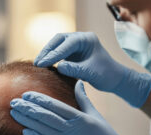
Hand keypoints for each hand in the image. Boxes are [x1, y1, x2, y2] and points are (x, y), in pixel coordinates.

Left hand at [10, 80, 150, 134]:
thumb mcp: (96, 115)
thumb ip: (84, 99)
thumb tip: (78, 83)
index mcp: (80, 118)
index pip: (55, 106)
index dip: (39, 99)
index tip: (26, 94)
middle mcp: (72, 130)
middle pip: (46, 117)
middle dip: (28, 109)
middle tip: (13, 102)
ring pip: (44, 130)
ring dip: (28, 121)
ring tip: (14, 113)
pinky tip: (25, 132)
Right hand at [34, 32, 150, 106]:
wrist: (113, 79)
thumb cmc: (106, 74)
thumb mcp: (91, 72)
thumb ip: (75, 69)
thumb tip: (59, 67)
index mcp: (87, 39)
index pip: (66, 44)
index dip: (53, 54)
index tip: (42, 63)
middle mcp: (80, 39)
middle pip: (58, 40)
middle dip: (47, 51)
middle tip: (37, 63)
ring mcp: (75, 46)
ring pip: (57, 46)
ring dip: (47, 55)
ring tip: (37, 65)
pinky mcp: (72, 54)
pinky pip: (59, 54)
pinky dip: (51, 59)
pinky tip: (45, 66)